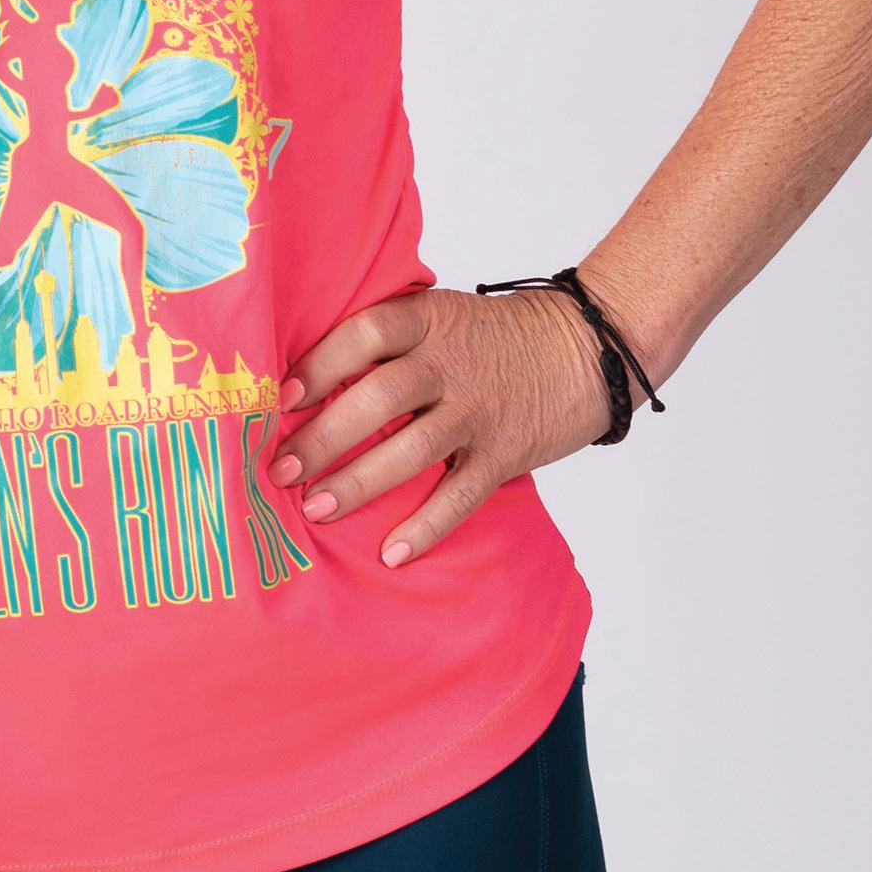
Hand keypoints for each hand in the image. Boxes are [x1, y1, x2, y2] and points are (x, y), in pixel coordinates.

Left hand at [273, 284, 615, 562]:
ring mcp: (480, 408)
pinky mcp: (506, 451)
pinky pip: (461, 494)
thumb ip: (391, 344)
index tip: (281, 399)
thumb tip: (307, 389)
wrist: (591, 346)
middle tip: (280, 472)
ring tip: (316, 510)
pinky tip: (392, 553)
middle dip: (324, 437)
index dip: (320, 364)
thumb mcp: (443, 318)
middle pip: (379, 397)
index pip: (366, 334)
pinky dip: (427, 526)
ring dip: (360, 482)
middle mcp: (451, 362)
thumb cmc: (496, 338)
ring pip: (413, 449)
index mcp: (428, 319)